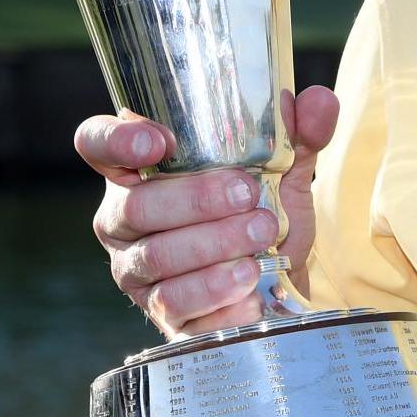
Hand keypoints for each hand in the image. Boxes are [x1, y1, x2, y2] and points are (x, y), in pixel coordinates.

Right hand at [76, 86, 339, 338]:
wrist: (280, 280)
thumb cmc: (260, 212)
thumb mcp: (284, 169)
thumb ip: (298, 133)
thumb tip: (318, 102)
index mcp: (140, 170)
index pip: (97, 143)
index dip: (116, 140)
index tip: (159, 142)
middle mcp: (123, 219)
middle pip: (135, 207)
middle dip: (196, 201)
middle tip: (249, 196)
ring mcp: (136, 270)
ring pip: (156, 257)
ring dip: (214, 246)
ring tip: (261, 237)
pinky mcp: (160, 314)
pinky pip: (177, 306)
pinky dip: (218, 294)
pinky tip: (250, 284)